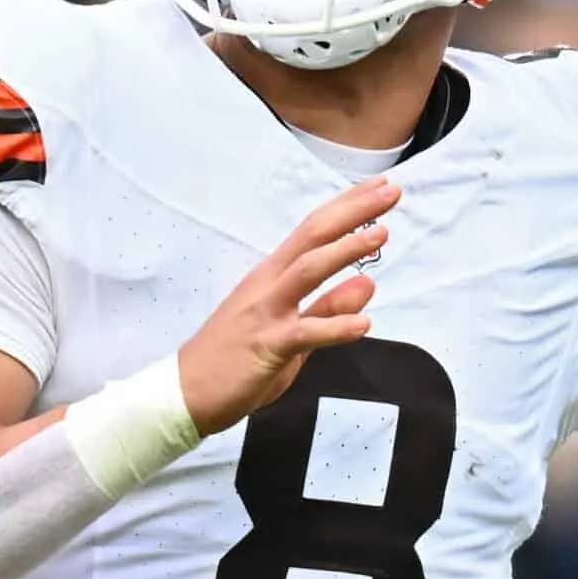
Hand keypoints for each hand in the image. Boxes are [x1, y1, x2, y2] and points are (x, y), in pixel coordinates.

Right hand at [176, 177, 396, 433]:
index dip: (347, 206)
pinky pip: (304, 333)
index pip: (313, 230)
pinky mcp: (265, 346)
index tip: (380, 186)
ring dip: (344, 250)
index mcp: (272, 276)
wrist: (186, 392)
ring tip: (380, 234)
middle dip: (353, 212)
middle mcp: (268, 285)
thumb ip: (328, 308)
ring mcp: (265, 313)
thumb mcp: (292, 330)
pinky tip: (363, 324)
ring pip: (307, 271)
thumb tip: (368, 284)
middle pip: (313, 237)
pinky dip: (335, 327)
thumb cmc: (235, 359)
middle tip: (390, 191)